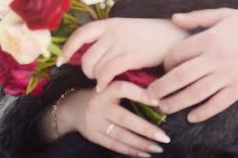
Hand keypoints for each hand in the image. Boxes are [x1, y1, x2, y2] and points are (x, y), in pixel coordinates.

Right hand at [54, 84, 169, 156]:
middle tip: (164, 137)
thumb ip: (131, 88)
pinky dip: (131, 151)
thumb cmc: (103, 95)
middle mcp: (100, 105)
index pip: (124, 89)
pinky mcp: (94, 136)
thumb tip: (160, 97)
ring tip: (158, 147)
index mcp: (107, 89)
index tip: (159, 102)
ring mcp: (96, 122)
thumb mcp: (112, 85)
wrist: (73, 108)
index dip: (141, 94)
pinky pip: (114, 145)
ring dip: (141, 143)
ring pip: (121, 135)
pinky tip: (145, 153)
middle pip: (125, 119)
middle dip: (146, 129)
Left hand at [59, 18, 187, 90]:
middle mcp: (114, 31)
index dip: (67, 49)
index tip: (60, 61)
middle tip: (96, 76)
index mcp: (111, 23)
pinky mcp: (132, 56)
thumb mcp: (127, 29)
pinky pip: (107, 73)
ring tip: (104, 80)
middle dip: (87, 71)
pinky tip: (105, 87)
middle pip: (86, 57)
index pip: (81, 34)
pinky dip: (103, 83)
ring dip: (96, 78)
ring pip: (95, 67)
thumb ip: (109, 38)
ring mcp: (122, 43)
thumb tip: (88, 52)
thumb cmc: (152, 36)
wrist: (175, 37)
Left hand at [149, 8, 237, 121]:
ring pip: (196, 94)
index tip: (164, 65)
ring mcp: (228, 76)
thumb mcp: (225, 14)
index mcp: (210, 39)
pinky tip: (192, 117)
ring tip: (164, 107)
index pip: (179, 53)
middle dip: (162, 87)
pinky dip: (203, 112)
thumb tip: (174, 18)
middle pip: (182, 77)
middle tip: (149, 95)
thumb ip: (198, 17)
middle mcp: (216, 59)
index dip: (167, 61)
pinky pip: (218, 104)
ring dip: (177, 102)